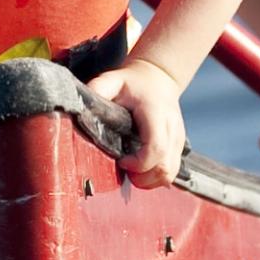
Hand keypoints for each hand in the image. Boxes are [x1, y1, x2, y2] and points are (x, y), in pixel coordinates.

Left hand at [90, 60, 188, 188]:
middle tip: (123, 169)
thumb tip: (81, 109)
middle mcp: (172, 128)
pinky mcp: (179, 148)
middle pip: (165, 167)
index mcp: (156, 113)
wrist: (158, 78)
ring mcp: (178, 139)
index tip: (121, 161)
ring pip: (169, 174)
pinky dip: (155, 178)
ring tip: (131, 171)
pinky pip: (171, 173)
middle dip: (141, 178)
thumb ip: (98, 90)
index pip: (156, 148)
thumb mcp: (112, 80)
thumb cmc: (132, 83)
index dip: (138, 163)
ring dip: (148, 180)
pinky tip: (140, 169)